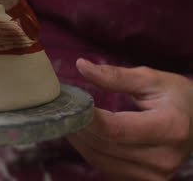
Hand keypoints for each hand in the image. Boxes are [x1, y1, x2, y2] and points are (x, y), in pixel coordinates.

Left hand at [67, 59, 192, 180]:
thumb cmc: (174, 96)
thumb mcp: (150, 79)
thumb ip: (115, 76)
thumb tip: (81, 65)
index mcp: (171, 127)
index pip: (117, 129)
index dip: (88, 119)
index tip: (69, 104)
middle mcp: (165, 156)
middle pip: (105, 145)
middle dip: (78, 127)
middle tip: (60, 109)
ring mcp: (155, 174)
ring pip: (100, 159)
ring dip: (78, 140)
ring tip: (66, 119)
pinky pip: (105, 167)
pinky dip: (88, 150)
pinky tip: (80, 134)